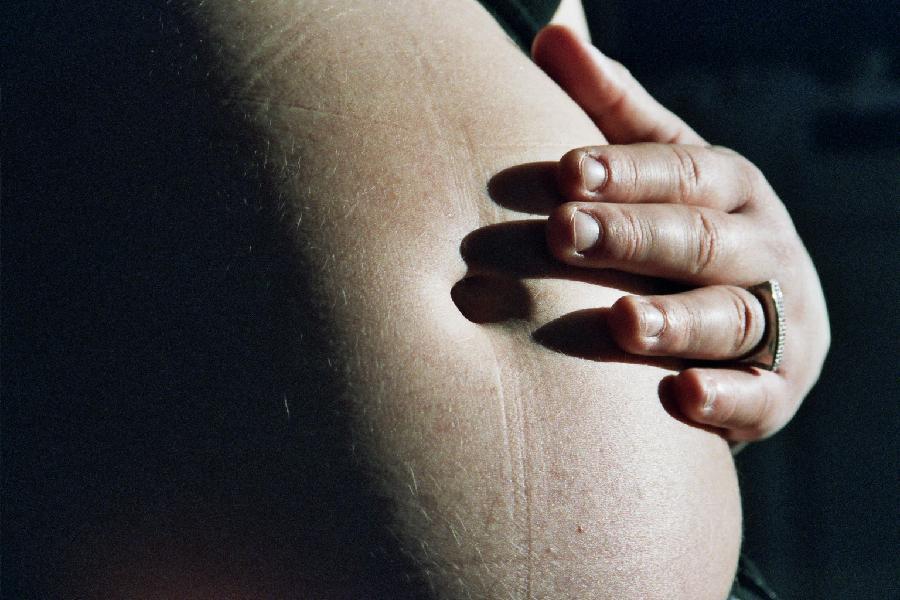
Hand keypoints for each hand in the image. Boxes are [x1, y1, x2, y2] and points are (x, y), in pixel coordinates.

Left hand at [532, 25, 829, 441]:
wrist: (742, 325)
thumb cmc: (676, 229)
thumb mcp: (649, 163)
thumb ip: (605, 103)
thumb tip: (553, 25)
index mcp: (728, 185)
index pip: (678, 171)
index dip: (624, 172)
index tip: (565, 173)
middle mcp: (760, 244)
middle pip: (700, 238)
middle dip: (633, 237)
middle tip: (565, 234)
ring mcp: (776, 317)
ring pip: (729, 316)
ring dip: (675, 320)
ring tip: (620, 322)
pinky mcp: (779, 385)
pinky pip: (758, 394)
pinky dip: (726, 399)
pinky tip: (681, 398)